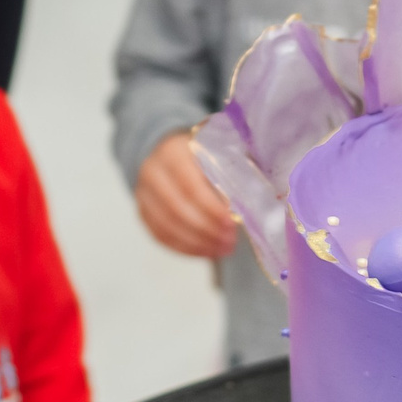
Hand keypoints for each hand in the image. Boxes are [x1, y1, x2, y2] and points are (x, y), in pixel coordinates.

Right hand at [136, 132, 239, 260]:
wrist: (165, 150)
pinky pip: (161, 236)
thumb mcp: (216, 150)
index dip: (212, 209)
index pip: (190, 186)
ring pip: (167, 226)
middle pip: (177, 209)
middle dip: (207, 230)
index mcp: (173, 151)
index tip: (233, 224)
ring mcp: (143, 193)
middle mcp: (152, 171)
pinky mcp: (142, 212)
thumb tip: (259, 198)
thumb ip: (233, 168)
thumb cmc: (201, 153)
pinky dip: (185, 248)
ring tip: (223, 249)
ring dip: (197, 243)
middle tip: (231, 241)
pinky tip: (206, 251)